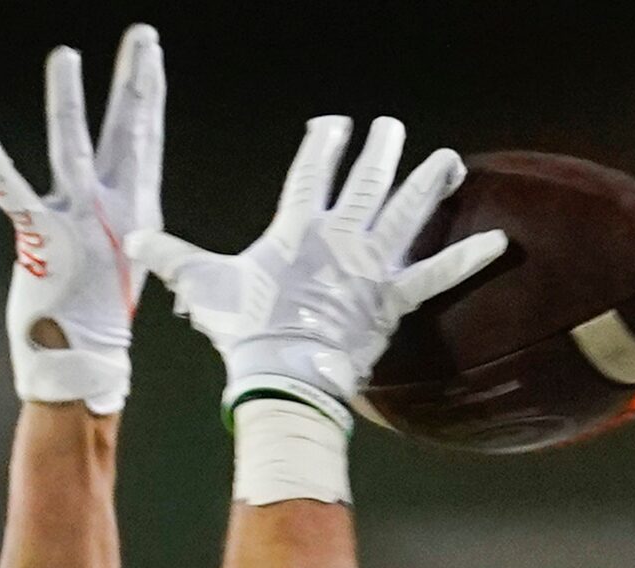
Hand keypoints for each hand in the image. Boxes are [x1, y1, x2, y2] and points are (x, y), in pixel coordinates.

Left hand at [0, 25, 164, 413]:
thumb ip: (122, 222)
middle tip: (143, 34)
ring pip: (72, 148)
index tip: (151, 54)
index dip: (147, 95)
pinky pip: (10, 189)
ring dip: (67, 102)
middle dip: (133, 81)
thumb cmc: (94, 319)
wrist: (81, 366)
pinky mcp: (40, 240)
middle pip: (125, 132)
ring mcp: (77, 222)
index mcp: (132, 211)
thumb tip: (125, 203)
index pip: (143, 140)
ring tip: (64, 54)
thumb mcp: (122, 259)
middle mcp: (111, 210)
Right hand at [127, 116, 503, 425]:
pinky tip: (500, 241)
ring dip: (428, 185)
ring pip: (405, 214)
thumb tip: (134, 241)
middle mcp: (340, 237)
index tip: (333, 125)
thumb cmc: (242, 330)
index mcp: (297, 228)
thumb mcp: (202, 287)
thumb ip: (172, 258)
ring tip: (446, 162)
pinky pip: (437, 274)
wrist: (281, 375)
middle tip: (391, 129)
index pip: (312, 173)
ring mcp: (371, 266)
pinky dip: (468, 258)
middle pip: (367, 182)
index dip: (324, 144)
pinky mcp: (393, 298)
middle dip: (380, 150)